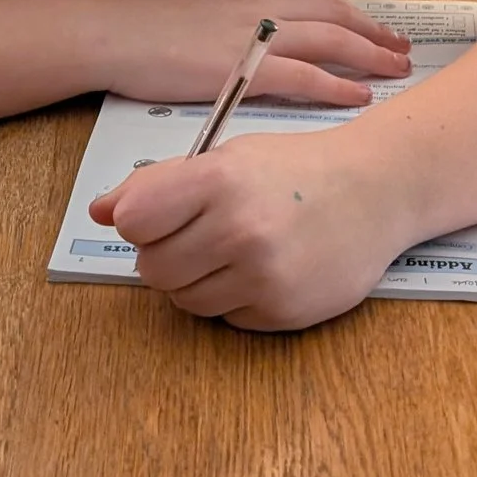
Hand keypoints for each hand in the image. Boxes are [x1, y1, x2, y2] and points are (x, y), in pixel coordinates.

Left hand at [89, 125, 407, 329]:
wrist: (377, 191)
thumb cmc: (296, 171)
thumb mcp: (228, 158)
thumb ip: (159, 184)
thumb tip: (100, 211)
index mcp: (219, 180)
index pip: (133, 221)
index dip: (141, 221)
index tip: (163, 215)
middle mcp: (240, 230)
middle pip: (152, 268)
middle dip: (167, 255)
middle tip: (203, 235)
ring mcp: (263, 276)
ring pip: (184, 301)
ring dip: (198, 281)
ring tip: (236, 251)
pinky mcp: (283, 312)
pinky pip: (226, 319)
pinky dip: (235, 300)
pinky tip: (265, 270)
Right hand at [98, 0, 410, 107]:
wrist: (113, 34)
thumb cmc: (144, 26)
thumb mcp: (198, 5)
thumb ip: (234, 15)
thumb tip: (253, 31)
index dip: (351, 12)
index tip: (375, 24)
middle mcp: (260, 6)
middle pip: (335, 15)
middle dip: (373, 32)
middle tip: (402, 48)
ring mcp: (256, 36)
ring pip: (331, 41)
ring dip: (370, 55)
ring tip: (397, 69)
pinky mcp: (245, 69)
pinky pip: (306, 77)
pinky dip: (338, 85)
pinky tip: (361, 96)